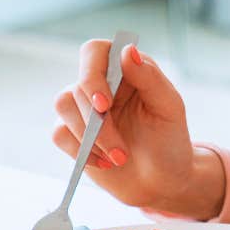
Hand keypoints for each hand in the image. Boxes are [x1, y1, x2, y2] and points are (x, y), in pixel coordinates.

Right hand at [49, 40, 225, 218]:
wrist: (160, 179)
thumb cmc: (169, 139)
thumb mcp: (169, 108)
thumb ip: (150, 77)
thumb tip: (127, 50)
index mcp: (125, 69)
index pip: (94, 51)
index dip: (92, 75)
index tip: (104, 105)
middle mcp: (101, 83)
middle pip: (78, 87)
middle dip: (99, 125)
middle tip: (122, 152)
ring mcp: (83, 106)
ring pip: (63, 106)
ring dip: (90, 139)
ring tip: (119, 158)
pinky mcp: (71, 131)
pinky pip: (59, 133)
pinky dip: (81, 151)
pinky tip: (105, 162)